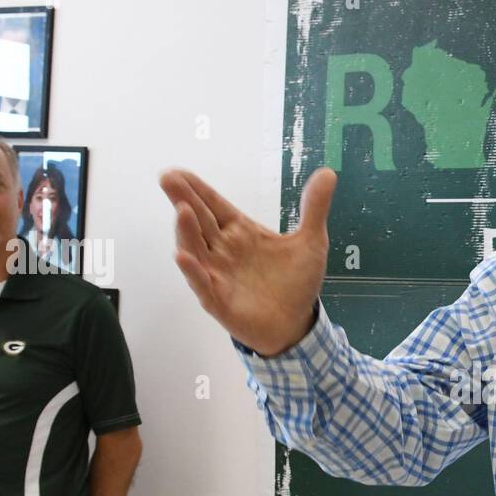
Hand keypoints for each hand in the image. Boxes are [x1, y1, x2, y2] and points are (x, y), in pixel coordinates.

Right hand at [159, 166, 336, 356]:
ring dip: (186, 231)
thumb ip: (314, 208)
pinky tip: (183, 256)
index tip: (177, 172)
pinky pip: (202, 284)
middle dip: (183, 200)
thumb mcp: (311, 242)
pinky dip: (192, 271)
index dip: (197, 189)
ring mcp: (217, 275)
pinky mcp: (218, 301)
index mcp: (239, 232)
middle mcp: (222, 250)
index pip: (213, 205)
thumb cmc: (296, 283)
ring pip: (195, 250)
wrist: (297, 324)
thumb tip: (327, 173)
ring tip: (182, 211)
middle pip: (198, 221)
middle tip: (168, 178)